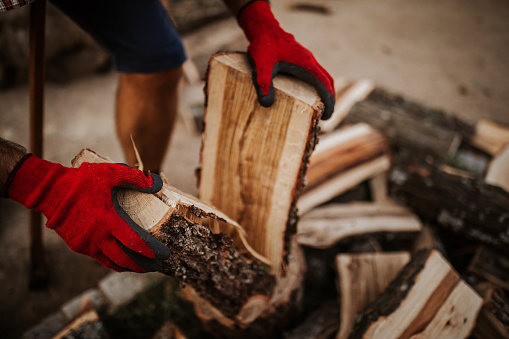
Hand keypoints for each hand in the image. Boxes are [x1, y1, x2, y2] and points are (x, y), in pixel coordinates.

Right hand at [5, 155, 169, 271]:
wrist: (48, 191)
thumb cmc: (81, 181)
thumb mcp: (110, 173)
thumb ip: (135, 178)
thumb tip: (157, 183)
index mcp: (108, 220)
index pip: (135, 242)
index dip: (152, 251)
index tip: (165, 254)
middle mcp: (97, 237)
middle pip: (126, 259)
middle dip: (144, 265)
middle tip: (158, 266)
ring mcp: (86, 244)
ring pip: (112, 263)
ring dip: (130, 267)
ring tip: (144, 267)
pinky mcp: (78, 246)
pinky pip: (100, 259)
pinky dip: (114, 263)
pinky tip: (123, 261)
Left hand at [238, 0, 334, 119]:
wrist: (263, 28)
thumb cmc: (263, 46)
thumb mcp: (261, 67)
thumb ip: (264, 84)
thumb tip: (267, 105)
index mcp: (305, 64)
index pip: (324, 84)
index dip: (329, 100)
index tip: (328, 115)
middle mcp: (310, 61)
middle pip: (328, 81)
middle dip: (330, 99)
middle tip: (325, 116)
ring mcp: (306, 59)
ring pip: (323, 76)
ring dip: (325, 91)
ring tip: (320, 107)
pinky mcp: (301, 59)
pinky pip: (315, 73)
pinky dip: (318, 85)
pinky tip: (308, 94)